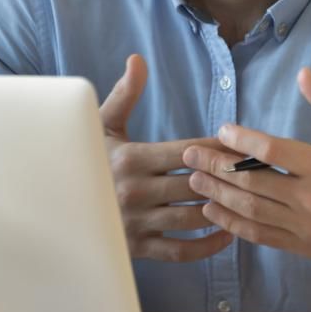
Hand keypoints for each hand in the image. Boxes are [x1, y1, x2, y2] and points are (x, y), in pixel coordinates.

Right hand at [100, 54, 234, 261]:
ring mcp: (136, 223)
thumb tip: (138, 60)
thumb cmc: (87, 159)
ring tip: (244, 199)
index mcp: (130, 159)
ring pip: (194, 217)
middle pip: (196, 184)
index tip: (239, 145)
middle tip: (254, 172)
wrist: (56, 205)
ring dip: (222, 208)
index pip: (187, 152)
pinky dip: (208, 246)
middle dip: (227, 177)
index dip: (217, 149)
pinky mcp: (137, 249)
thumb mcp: (102, 125)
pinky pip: (181, 251)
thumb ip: (125, 94)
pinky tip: (226, 232)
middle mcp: (134, 192)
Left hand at [182, 67, 310, 269]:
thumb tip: (303, 74)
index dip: (241, 140)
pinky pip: (258, 235)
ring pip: (249, 209)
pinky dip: (231, 223)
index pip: (272, 152)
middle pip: (251, 181)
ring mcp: (303, 226)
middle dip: (215, 166)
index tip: (221, 130)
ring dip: (216, 194)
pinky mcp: (300, 246)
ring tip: (193, 180)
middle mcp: (310, 199)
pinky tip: (213, 211)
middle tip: (189, 155)